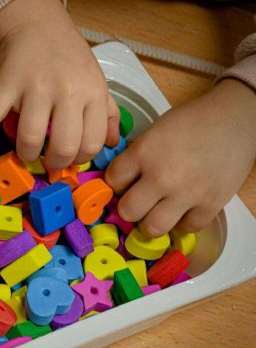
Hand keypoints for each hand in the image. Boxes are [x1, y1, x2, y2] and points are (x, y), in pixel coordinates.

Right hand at [0, 0, 118, 166]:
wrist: (38, 25)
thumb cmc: (69, 57)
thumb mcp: (96, 80)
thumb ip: (107, 113)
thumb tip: (111, 143)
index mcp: (91, 92)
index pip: (92, 142)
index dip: (79, 159)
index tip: (69, 158)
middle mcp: (66, 90)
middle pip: (63, 146)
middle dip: (54, 162)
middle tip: (47, 159)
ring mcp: (34, 86)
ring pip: (30, 137)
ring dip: (26, 154)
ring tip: (26, 152)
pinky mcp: (6, 84)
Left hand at [106, 79, 255, 236]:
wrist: (234, 119)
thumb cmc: (192, 121)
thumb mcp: (154, 131)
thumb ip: (136, 155)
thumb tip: (123, 178)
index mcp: (143, 153)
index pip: (112, 181)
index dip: (116, 184)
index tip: (124, 184)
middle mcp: (161, 176)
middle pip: (128, 211)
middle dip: (130, 208)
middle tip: (138, 203)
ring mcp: (186, 194)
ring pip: (153, 228)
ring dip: (152, 222)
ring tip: (157, 212)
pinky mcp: (210, 205)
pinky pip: (187, 228)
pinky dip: (183, 222)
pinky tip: (183, 210)